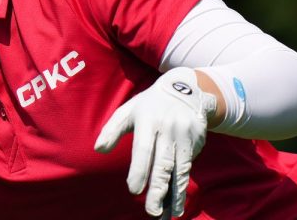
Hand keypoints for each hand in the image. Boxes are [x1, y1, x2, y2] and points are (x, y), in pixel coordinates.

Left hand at [94, 68, 215, 217]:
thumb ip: (112, 129)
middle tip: (151, 211)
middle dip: (157, 189)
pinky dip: (182, 186)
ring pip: (179, 169)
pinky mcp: (198, 141)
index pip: (144, 149)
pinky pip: (188, 167)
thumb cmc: (150, 105)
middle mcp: (168, 129)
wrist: (188, 90)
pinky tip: (177, 201)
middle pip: (163, 163)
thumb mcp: (128, 110)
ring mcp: (185, 135)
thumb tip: (98, 149)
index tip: (134, 190)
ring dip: (174, 194)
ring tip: (169, 214)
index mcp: (148, 120)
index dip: (140, 170)